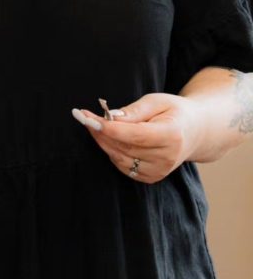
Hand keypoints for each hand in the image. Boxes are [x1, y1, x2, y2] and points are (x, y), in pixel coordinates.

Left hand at [71, 93, 202, 183]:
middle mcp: (167, 157)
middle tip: (83, 116)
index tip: (85, 116)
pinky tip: (109, 139)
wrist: (195, 132)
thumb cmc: (174, 111)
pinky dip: (112, 152)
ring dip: (103, 142)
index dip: (107, 127)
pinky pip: (123, 167)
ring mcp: (160, 171)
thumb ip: (134, 111)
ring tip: (94, 124)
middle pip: (123, 147)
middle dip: (99, 132)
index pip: (133, 135)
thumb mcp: (157, 101)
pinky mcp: (152, 178)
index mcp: (171, 135)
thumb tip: (111, 117)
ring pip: (120, 158)